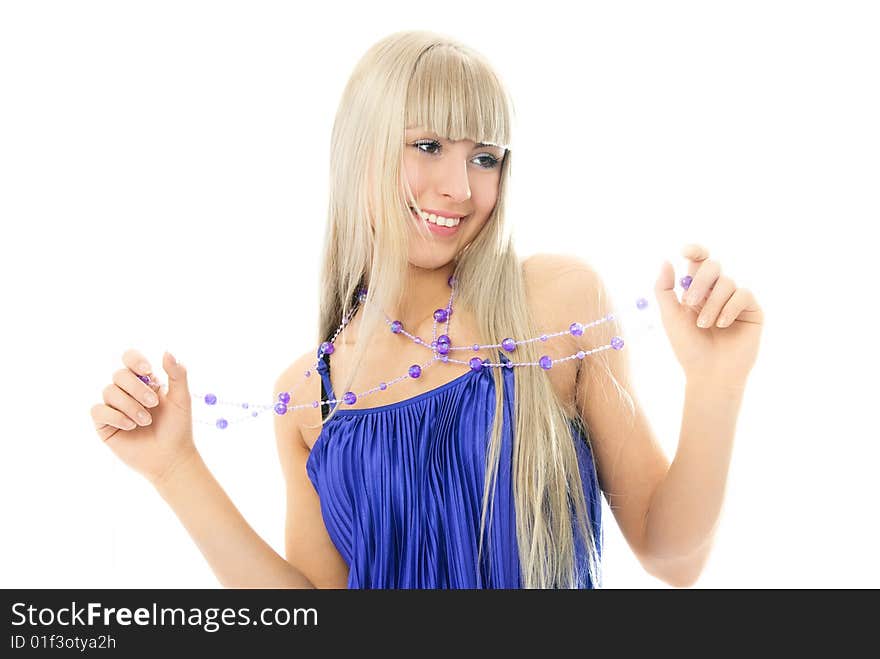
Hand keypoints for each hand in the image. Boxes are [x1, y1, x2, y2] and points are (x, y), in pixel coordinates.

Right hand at [90, 350, 196, 486]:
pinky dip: (115, 416)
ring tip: (145, 421)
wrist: (170, 457)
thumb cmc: (177, 428)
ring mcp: (114, 407)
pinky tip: (130, 426)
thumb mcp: (182, 399)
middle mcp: (127, 391)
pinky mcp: (104, 424)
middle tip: (153, 403)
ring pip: (109, 392)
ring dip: (130, 406)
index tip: (147, 370)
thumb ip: (177, 374)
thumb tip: (167, 351)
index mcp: (145, 381)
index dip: (134, 360)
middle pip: (119, 375)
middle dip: (137, 388)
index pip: (130, 359)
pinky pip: (98, 410)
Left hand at [654, 244, 764, 386]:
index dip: (695, 250)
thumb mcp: (670, 317)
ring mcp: (736, 300)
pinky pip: (743, 294)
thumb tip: (665, 260)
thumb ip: (664, 289)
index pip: (699, 262)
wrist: (710, 373)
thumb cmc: (688, 347)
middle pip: (713, 266)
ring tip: (705, 325)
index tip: (685, 251)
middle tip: (689, 302)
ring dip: (712, 303)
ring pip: (727, 282)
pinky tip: (722, 325)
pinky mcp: (753, 310)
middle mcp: (717, 292)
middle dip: (700, 281)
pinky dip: (729, 308)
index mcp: (697, 290)